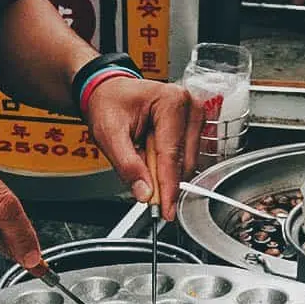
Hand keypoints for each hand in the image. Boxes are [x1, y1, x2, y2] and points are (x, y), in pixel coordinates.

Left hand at [82, 77, 203, 220]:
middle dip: (160, 177)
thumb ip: (127, 166)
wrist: (110, 92)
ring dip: (162, 169)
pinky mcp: (195, 127)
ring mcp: (195, 116)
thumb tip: (144, 192)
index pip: (171, 156)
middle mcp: (189, 106)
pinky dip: (166, 163)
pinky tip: (151, 149)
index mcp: (171, 102)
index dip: (168, 188)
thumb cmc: (109, 104)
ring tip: (141, 149)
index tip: (166, 211)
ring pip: (185, 163)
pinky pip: (184, 158)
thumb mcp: (109, 135)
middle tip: (136, 170)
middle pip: (182, 162)